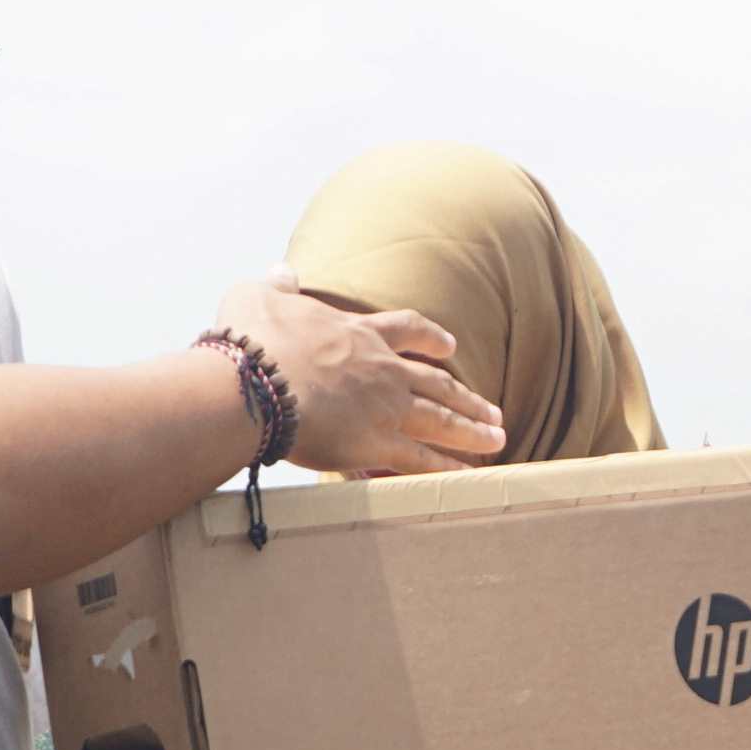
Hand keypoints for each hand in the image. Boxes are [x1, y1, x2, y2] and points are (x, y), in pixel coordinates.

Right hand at [218, 276, 503, 477]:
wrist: (256, 382)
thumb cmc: (253, 341)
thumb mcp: (258, 298)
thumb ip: (276, 289)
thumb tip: (281, 273)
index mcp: (358, 332)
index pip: (406, 329)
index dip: (430, 338)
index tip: (450, 346)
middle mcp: (383, 369)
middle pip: (439, 382)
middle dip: (468, 397)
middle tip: (493, 409)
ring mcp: (385, 407)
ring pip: (442, 418)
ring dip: (472, 430)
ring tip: (497, 439)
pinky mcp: (377, 443)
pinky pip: (421, 459)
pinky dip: (446, 468)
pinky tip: (467, 476)